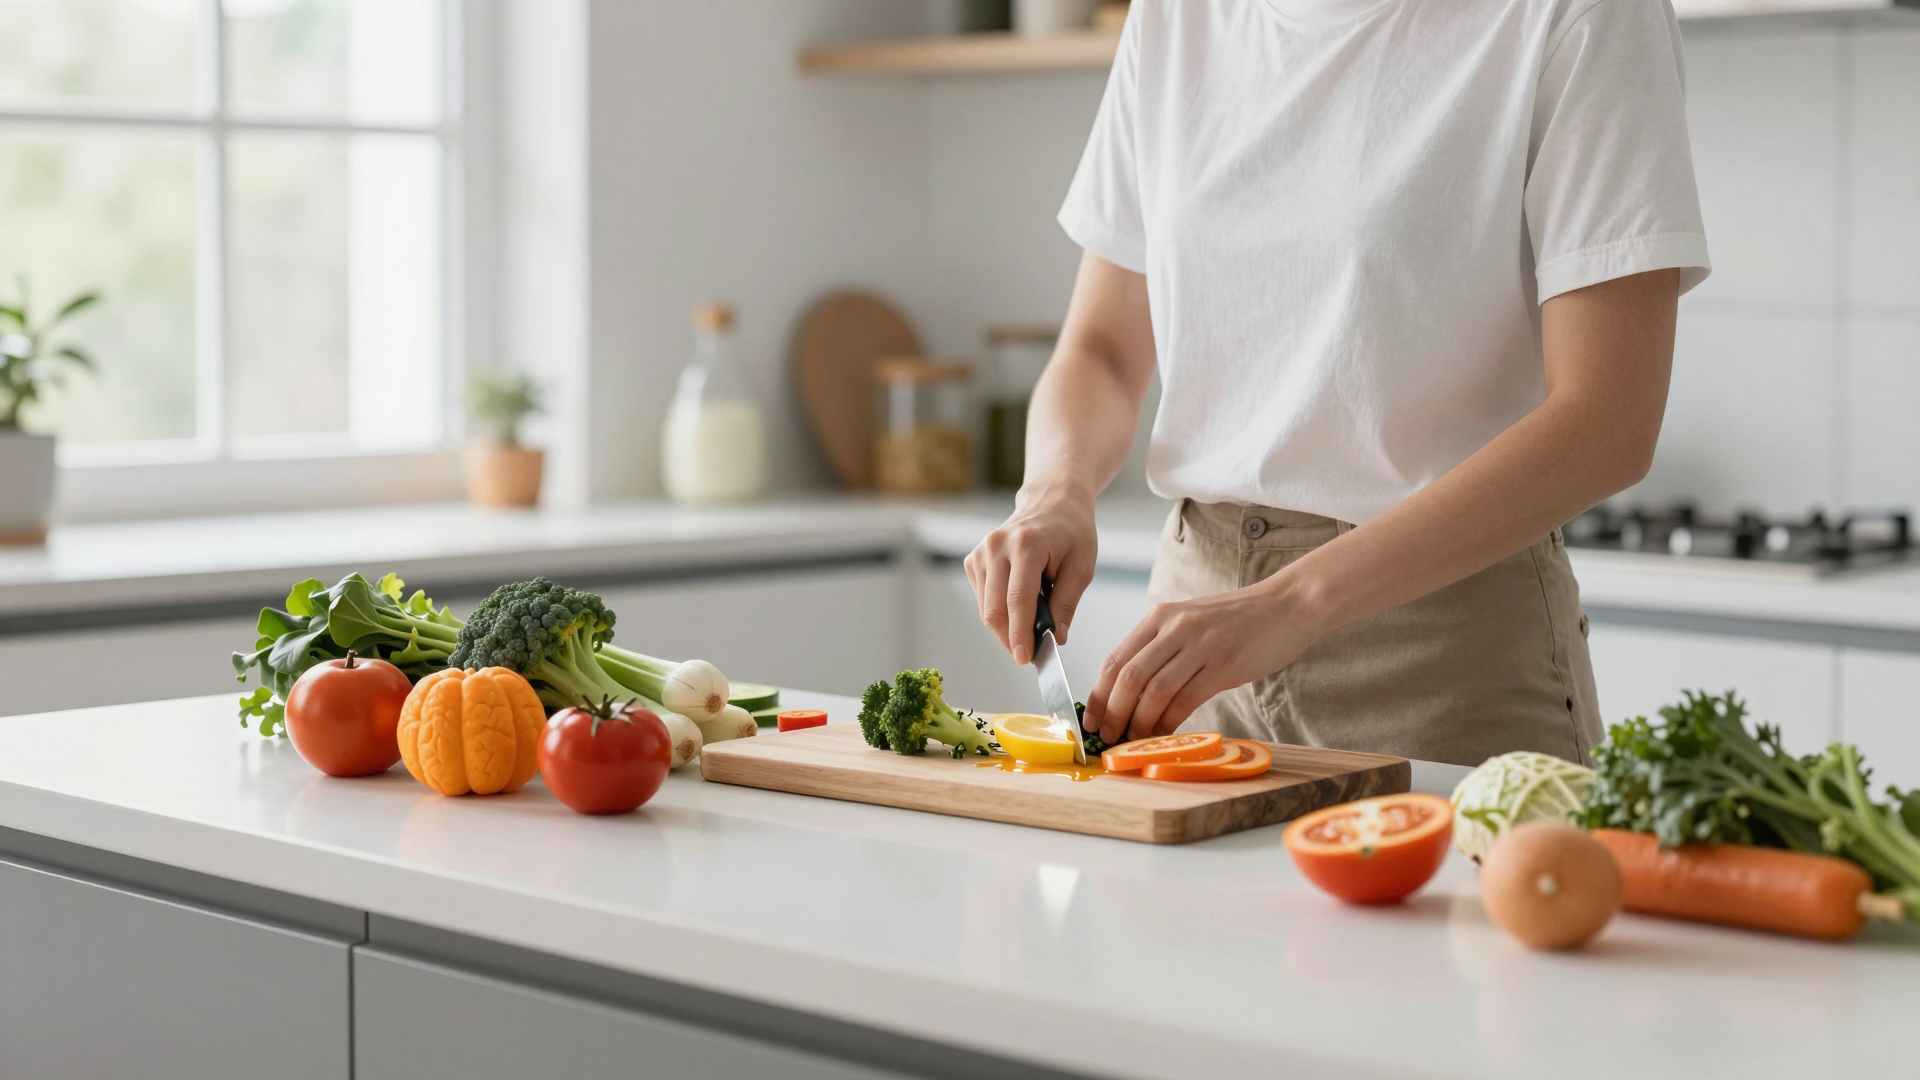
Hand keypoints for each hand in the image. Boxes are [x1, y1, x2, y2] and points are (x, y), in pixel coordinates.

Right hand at [964, 484, 1097, 663]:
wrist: (1052, 503)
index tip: (1025, 658)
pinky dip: (999, 612)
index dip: (1020, 634)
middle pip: (995, 609)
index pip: (1017, 600)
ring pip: (986, 609)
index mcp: (1026, 544)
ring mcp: (981, 552)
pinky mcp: (973, 560)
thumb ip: (1066, 604)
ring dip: (1006, 627)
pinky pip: (982, 600)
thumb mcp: (1081, 567)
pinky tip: (1019, 605)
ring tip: (1031, 624)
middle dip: (1011, 638)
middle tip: (1031, 653)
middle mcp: (996, 546)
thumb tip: (1055, 638)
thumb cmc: (1071, 533)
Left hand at [1084, 573, 1330, 744]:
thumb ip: (1162, 647)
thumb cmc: (1239, 619)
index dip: (1098, 695)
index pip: (1115, 659)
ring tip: (1134, 741)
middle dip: (1113, 714)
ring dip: (1139, 723)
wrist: (1288, 604)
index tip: (1091, 720)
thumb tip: (1132, 692)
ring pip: (1154, 691)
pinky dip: (1171, 722)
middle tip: (1108, 737)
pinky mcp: (1225, 664)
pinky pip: (1186, 700)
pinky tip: (1166, 735)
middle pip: (1128, 677)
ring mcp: (1200, 645)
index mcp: (1160, 616)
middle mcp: (1175, 627)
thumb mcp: (1191, 621)